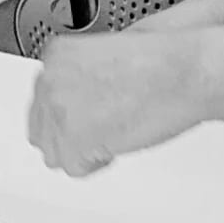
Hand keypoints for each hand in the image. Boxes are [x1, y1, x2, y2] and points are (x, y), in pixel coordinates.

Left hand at [27, 29, 202, 177]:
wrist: (181, 71)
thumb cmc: (160, 62)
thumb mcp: (106, 55)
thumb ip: (80, 77)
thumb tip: (77, 103)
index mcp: (57, 55)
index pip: (43, 100)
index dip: (71, 113)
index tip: (89, 116)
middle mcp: (50, 79)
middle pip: (42, 128)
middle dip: (70, 134)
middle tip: (102, 130)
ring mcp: (59, 109)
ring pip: (54, 151)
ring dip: (81, 150)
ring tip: (112, 134)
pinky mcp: (74, 137)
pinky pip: (72, 167)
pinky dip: (95, 163)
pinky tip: (116, 143)